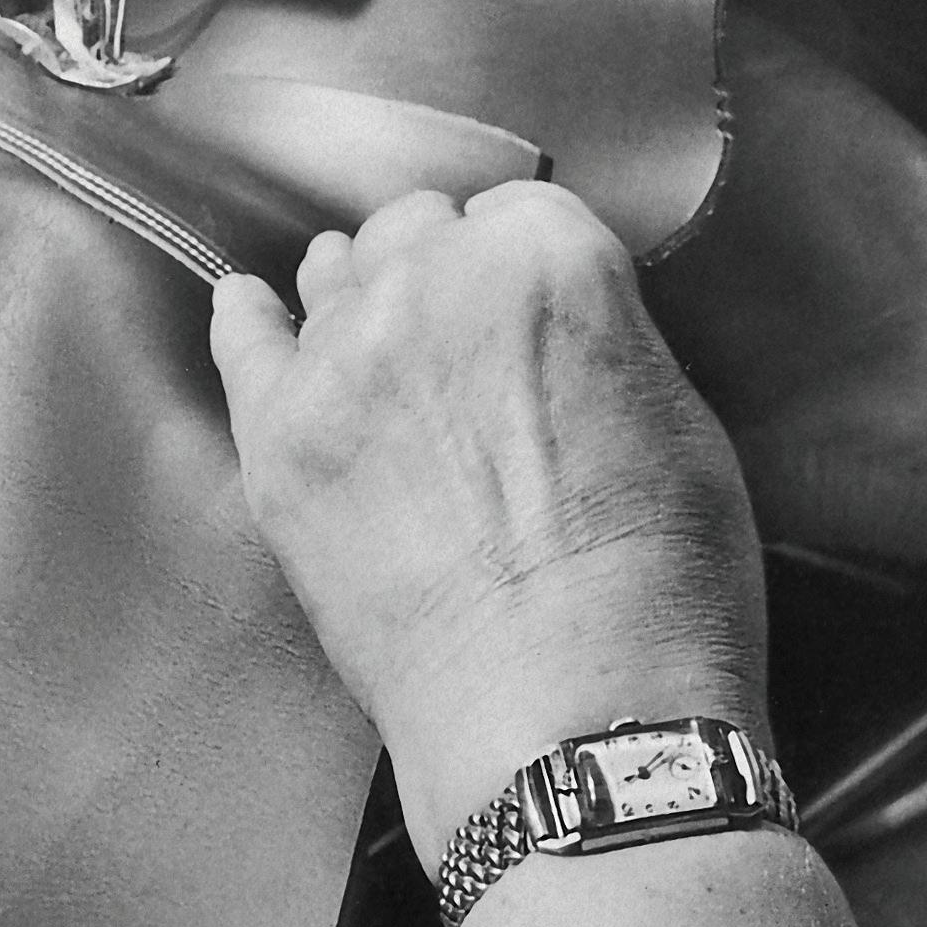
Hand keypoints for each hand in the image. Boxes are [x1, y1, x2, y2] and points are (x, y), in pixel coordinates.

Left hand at [209, 183, 768, 860]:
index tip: (536, 315)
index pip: (522, 210)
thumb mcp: (685, 422)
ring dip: (366, 297)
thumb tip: (563, 331)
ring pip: (338, 275)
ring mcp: (341, 357)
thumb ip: (605, 337)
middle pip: (421, 229)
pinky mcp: (277, 438)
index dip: (533, 267)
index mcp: (548, 257)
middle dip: (447, 274)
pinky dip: (249, 321)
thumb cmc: (656, 589)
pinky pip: (242, 342)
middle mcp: (433, 279)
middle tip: (475, 354)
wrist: (570, 717)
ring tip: (390, 350)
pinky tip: (248, 307)